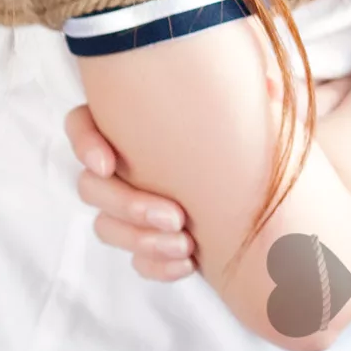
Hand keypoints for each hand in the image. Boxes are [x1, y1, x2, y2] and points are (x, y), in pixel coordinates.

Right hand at [64, 71, 350, 279]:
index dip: (85, 141)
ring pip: (105, 228)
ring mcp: (130, 204)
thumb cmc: (250, 134)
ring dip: (142, 239)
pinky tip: (189, 263)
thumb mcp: (252, 109)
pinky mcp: (147, 241)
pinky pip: (134, 261)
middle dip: (129, 204)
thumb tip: (266, 85)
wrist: (269, 192)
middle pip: (90, 187)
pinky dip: (156, 264)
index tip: (110, 161)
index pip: (81, 123)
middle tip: (177, 216)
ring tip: (187, 244)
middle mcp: (122, 163)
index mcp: (133, 120)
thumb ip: (250, 94)